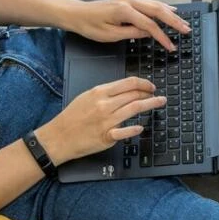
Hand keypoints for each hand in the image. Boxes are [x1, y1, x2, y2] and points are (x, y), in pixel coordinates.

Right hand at [36, 76, 166, 164]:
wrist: (59, 136)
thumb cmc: (72, 117)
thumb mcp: (86, 97)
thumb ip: (105, 93)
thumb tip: (124, 90)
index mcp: (99, 92)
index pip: (128, 83)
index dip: (143, 83)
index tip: (151, 86)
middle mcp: (104, 105)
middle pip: (134, 95)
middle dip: (149, 94)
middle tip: (157, 95)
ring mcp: (106, 121)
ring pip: (134, 109)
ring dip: (150, 105)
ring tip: (159, 103)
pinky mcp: (106, 136)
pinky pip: (125, 131)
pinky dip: (134, 129)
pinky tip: (141, 127)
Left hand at [64, 0, 190, 50]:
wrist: (77, 13)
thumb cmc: (89, 25)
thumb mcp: (109, 35)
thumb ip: (131, 33)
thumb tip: (148, 34)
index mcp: (124, 11)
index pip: (150, 25)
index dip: (163, 37)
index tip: (171, 46)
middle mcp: (129, 1)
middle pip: (158, 10)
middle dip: (174, 21)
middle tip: (186, 30)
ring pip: (155, 4)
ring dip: (171, 13)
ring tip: (183, 22)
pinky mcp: (127, 0)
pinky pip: (149, 2)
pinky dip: (161, 7)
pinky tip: (169, 10)